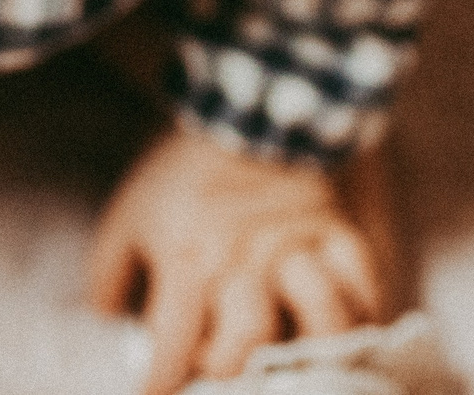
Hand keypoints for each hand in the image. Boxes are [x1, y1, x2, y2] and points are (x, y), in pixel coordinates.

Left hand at [85, 125, 383, 394]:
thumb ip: (110, 277)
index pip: (173, 342)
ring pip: (319, 312)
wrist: (237, 107)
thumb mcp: (128, 218)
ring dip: (314, 350)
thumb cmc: (177, 175)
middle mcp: (242, 258)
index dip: (162, 383)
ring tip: (305, 371)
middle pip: (249, 338)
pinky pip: (362, 278)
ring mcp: (294, 244)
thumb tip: (108, 325)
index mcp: (185, 257)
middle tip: (228, 379)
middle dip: (235, 373)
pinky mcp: (333, 227)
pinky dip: (364, 311)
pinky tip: (352, 333)